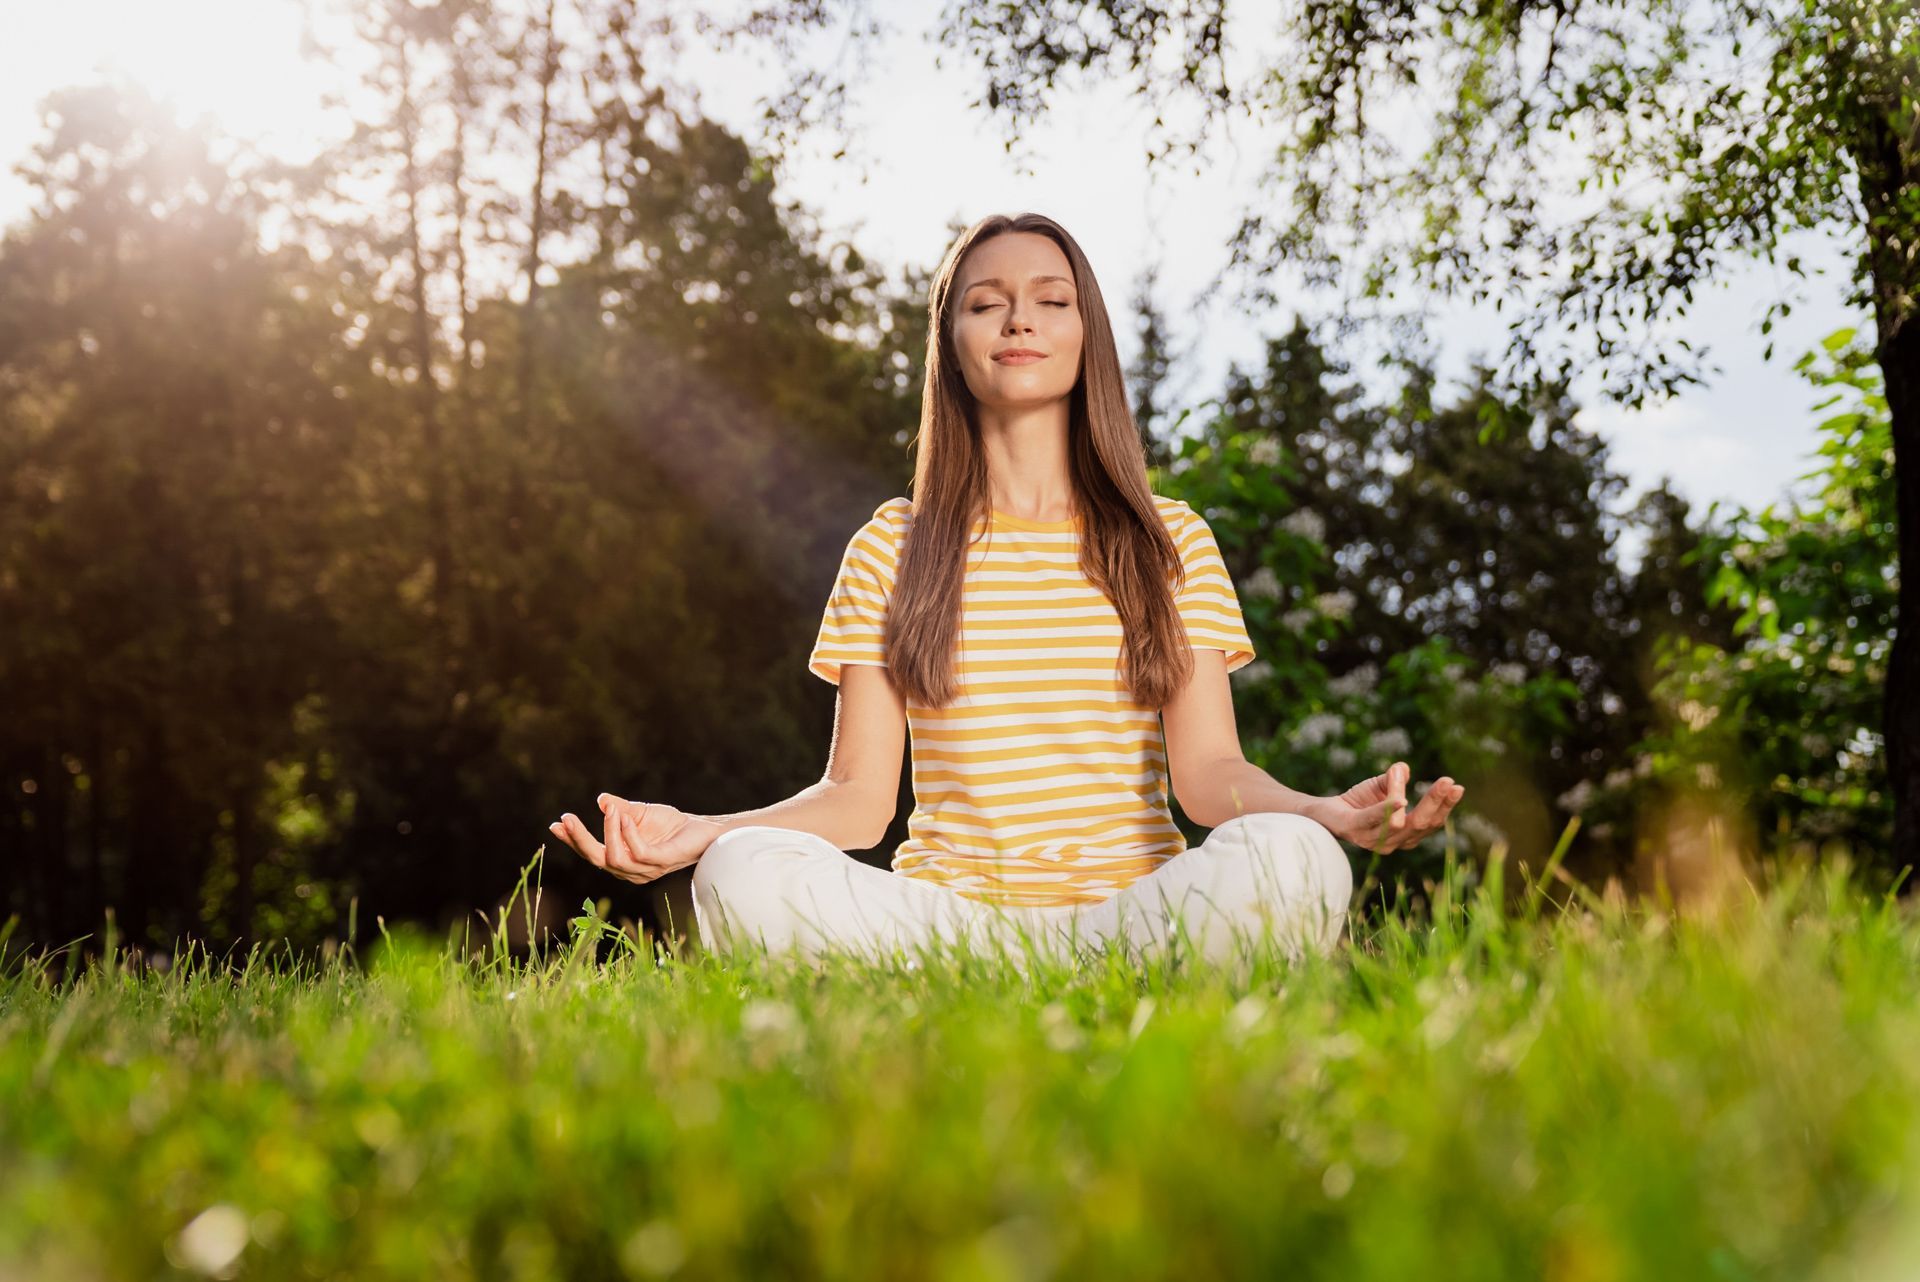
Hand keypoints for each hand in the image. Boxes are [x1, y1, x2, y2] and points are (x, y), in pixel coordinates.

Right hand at [548, 793, 720, 884]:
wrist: (703, 830)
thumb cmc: (671, 825)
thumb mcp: (639, 813)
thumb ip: (619, 809)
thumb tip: (601, 800)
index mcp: (621, 859)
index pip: (591, 852)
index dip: (572, 840)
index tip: (556, 824)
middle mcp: (629, 870)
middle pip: (596, 859)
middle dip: (579, 839)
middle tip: (567, 818)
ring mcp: (645, 870)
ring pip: (615, 858)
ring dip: (608, 832)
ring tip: (609, 810)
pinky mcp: (661, 863)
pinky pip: (639, 854)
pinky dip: (628, 835)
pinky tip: (624, 817)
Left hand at [1306, 762, 1463, 853]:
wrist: (1322, 811)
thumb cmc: (1357, 802)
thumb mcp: (1382, 786)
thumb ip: (1396, 778)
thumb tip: (1404, 768)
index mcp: (1405, 834)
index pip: (1431, 822)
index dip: (1444, 805)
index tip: (1457, 786)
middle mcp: (1392, 843)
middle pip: (1422, 824)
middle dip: (1437, 802)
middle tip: (1449, 782)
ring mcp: (1373, 840)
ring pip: (1401, 823)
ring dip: (1414, 799)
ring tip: (1421, 779)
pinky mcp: (1354, 831)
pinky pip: (1374, 821)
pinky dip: (1388, 810)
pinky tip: (1400, 800)